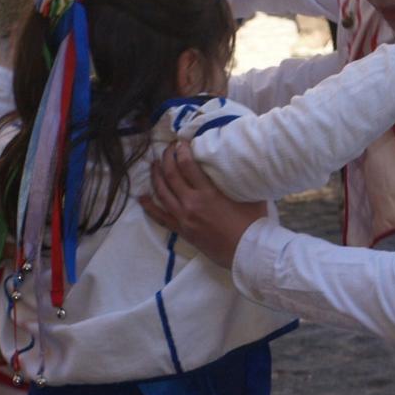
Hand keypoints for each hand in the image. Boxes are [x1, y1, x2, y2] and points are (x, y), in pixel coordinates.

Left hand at [142, 142, 266, 268]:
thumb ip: (238, 179)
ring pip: (162, 192)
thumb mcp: (249, 194)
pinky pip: (161, 217)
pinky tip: (142, 198)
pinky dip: (150, 206)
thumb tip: (236, 164)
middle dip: (166, 158)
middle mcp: (191, 203)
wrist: (247, 252)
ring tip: (154, 165)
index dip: (181, 150)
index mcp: (208, 193)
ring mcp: (184, 218)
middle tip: (167, 149)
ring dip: (156, 176)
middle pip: (171, 175)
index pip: (187, 165)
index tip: (180, 142)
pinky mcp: (182, 230)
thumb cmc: (252, 223)